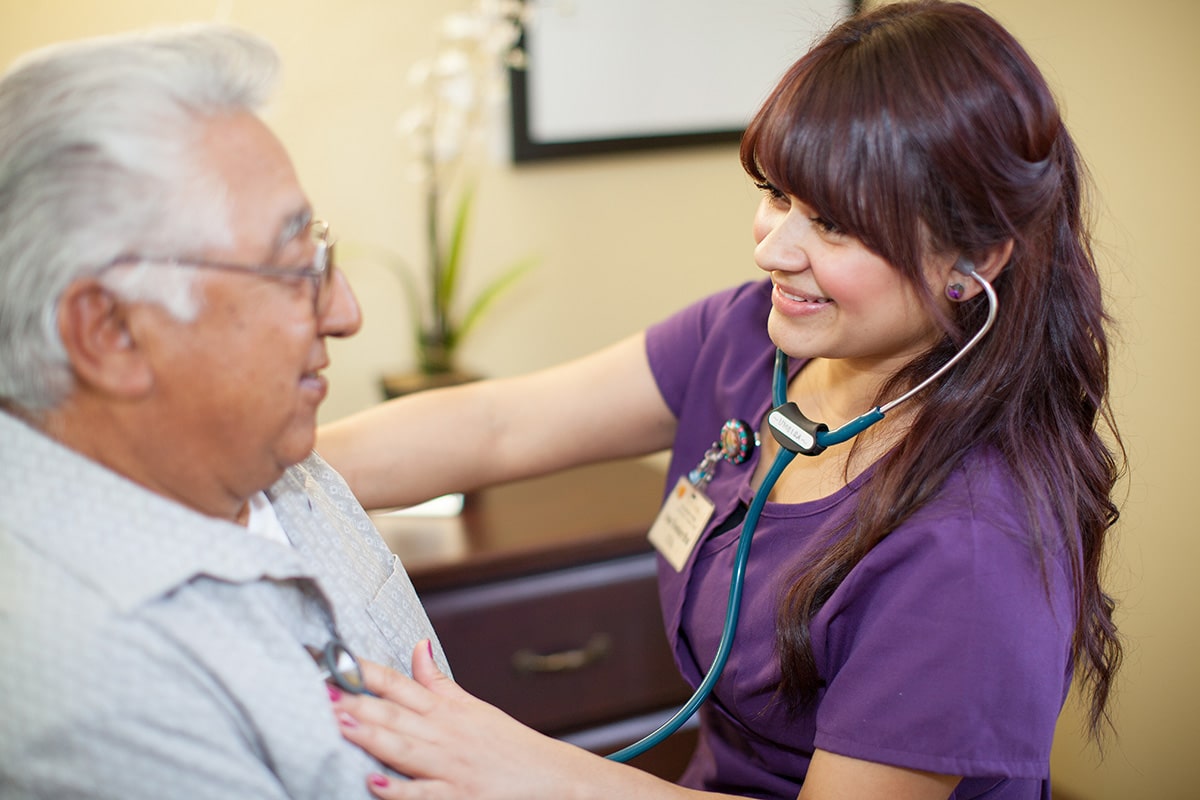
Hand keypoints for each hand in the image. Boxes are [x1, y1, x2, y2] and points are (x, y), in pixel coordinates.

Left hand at [330, 641, 624, 799]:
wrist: (554, 779)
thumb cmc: (509, 746)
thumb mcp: (474, 708)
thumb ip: (439, 682)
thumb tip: (418, 647)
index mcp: (448, 710)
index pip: (400, 684)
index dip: (365, 673)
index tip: (335, 661)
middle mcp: (446, 734)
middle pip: (395, 714)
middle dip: (357, 702)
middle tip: (322, 689)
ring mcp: (451, 768)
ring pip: (403, 748)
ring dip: (369, 735)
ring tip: (336, 722)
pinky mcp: (458, 798)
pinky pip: (423, 795)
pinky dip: (399, 790)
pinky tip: (374, 781)